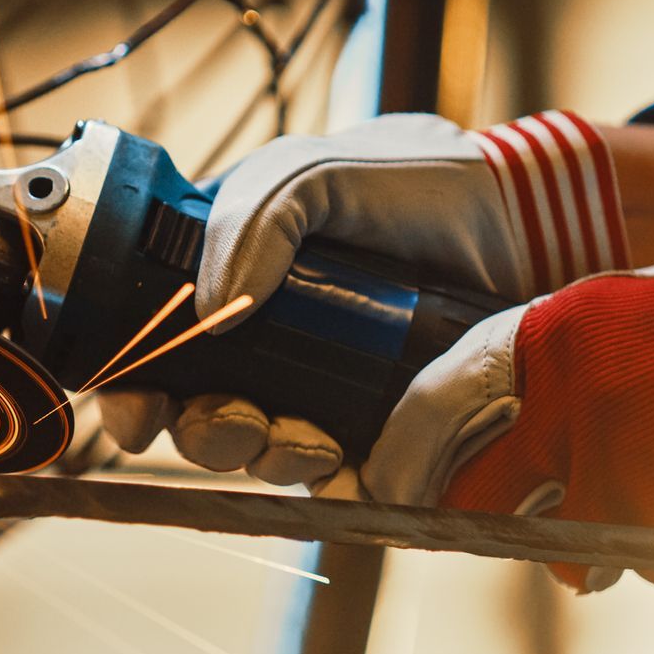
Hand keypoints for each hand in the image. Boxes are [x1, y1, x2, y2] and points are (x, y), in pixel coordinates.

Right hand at [99, 110, 629, 481]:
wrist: (520, 221)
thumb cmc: (412, 185)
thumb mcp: (313, 174)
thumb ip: (250, 220)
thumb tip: (209, 312)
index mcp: (226, 283)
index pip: (153, 349)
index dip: (134, 387)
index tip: (137, 406)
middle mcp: (261, 345)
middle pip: (192, 416)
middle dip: (198, 432)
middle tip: (235, 417)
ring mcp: (315, 391)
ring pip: (249, 453)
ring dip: (256, 452)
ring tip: (300, 432)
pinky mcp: (371, 431)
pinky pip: (323, 479)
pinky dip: (316, 475)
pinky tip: (335, 449)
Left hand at [362, 233, 653, 589]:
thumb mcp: (623, 306)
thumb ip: (559, 362)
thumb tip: (510, 415)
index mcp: (543, 345)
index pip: (431, 410)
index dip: (402, 457)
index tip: (382, 486)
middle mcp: (564, 418)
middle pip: (483, 500)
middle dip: (482, 521)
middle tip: (496, 525)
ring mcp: (618, 482)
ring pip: (577, 545)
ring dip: (606, 538)